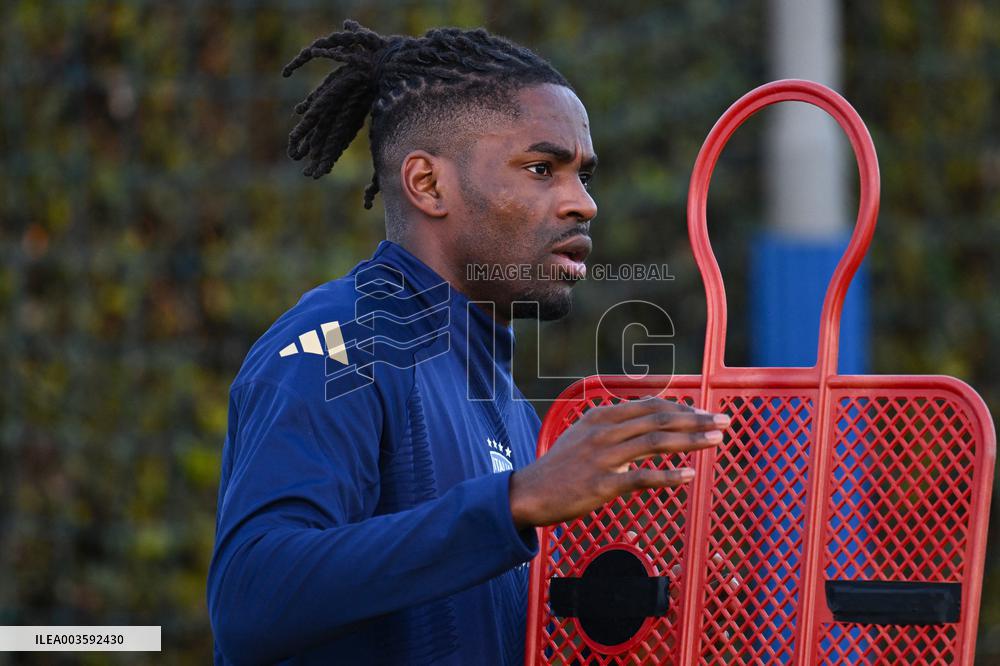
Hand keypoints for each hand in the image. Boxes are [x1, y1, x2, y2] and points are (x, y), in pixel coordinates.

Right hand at [509, 397, 729, 527]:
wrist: (529, 493)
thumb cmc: (558, 468)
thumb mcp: (581, 436)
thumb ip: (611, 428)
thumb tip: (642, 427)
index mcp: (601, 418)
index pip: (649, 405)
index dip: (681, 408)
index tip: (703, 413)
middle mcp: (604, 432)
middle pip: (659, 419)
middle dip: (696, 419)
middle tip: (724, 422)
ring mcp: (603, 457)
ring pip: (656, 442)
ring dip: (692, 440)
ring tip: (717, 440)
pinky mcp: (603, 484)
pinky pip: (642, 477)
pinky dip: (669, 475)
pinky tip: (689, 476)